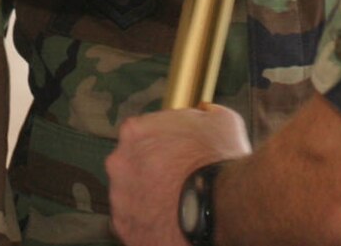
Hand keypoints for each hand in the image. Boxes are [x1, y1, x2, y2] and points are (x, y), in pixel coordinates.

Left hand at [108, 105, 251, 245]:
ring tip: (177, 202)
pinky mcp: (125, 228)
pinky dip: (149, 222)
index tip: (176, 152)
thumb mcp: (220, 121)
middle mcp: (120, 163)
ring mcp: (120, 198)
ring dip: (148, 196)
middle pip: (132, 163)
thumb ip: (203, 113)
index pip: (141, 132)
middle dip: (151, 170)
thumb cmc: (218, 163)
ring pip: (131, 194)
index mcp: (136, 132)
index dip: (162, 142)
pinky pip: (134, 222)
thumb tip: (205, 112)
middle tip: (177, 178)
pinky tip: (171, 219)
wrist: (220, 209)